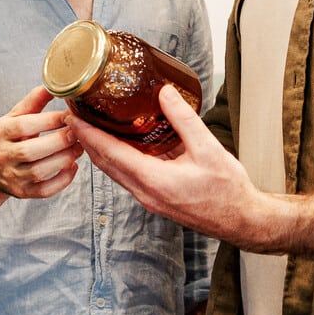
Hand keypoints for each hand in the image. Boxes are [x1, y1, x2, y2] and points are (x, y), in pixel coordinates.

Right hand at [0, 86, 79, 201]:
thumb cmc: (7, 139)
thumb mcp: (14, 117)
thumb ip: (33, 102)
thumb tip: (52, 86)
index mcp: (1, 132)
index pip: (25, 125)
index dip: (50, 120)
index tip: (69, 115)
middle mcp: (3, 155)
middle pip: (31, 150)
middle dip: (60, 141)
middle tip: (79, 133)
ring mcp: (12, 176)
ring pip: (40, 171)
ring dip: (65, 159)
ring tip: (79, 148)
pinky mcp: (22, 193)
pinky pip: (45, 191)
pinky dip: (63, 180)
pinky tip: (72, 167)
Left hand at [71, 85, 286, 251]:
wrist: (241, 221)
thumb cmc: (228, 190)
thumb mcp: (208, 148)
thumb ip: (184, 119)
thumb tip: (165, 93)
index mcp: (153, 180)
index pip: (109, 153)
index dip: (87, 133)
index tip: (72, 115)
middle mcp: (144, 192)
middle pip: (104, 163)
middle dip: (86, 139)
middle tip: (73, 115)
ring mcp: (148, 198)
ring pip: (113, 172)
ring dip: (98, 150)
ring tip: (88, 126)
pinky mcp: (154, 198)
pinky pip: (127, 176)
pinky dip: (115, 159)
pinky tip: (117, 144)